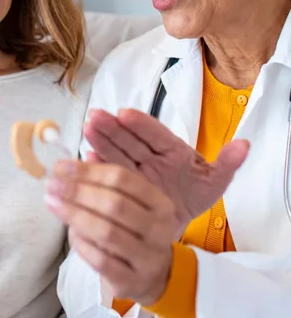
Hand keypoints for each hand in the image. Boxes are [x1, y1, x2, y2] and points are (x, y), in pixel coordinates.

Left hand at [46, 161, 176, 305]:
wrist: (156, 276)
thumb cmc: (136, 229)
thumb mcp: (130, 201)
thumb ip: (107, 177)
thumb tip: (82, 154)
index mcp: (159, 202)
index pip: (122, 178)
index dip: (88, 171)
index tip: (60, 166)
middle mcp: (159, 229)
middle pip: (114, 203)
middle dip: (78, 192)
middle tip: (51, 184)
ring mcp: (147, 258)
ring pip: (106, 232)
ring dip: (74, 215)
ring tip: (52, 203)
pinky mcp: (131, 282)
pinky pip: (100, 260)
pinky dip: (81, 243)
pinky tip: (69, 231)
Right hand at [84, 108, 248, 234]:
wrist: (175, 220)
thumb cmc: (193, 193)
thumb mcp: (214, 181)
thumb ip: (227, 163)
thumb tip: (245, 145)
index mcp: (171, 149)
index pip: (156, 134)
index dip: (141, 124)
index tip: (125, 113)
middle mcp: (148, 156)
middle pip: (129, 140)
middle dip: (112, 127)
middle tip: (96, 115)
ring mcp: (133, 169)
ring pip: (116, 153)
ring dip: (100, 141)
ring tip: (87, 129)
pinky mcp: (120, 185)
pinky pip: (108, 174)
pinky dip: (97, 167)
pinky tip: (87, 159)